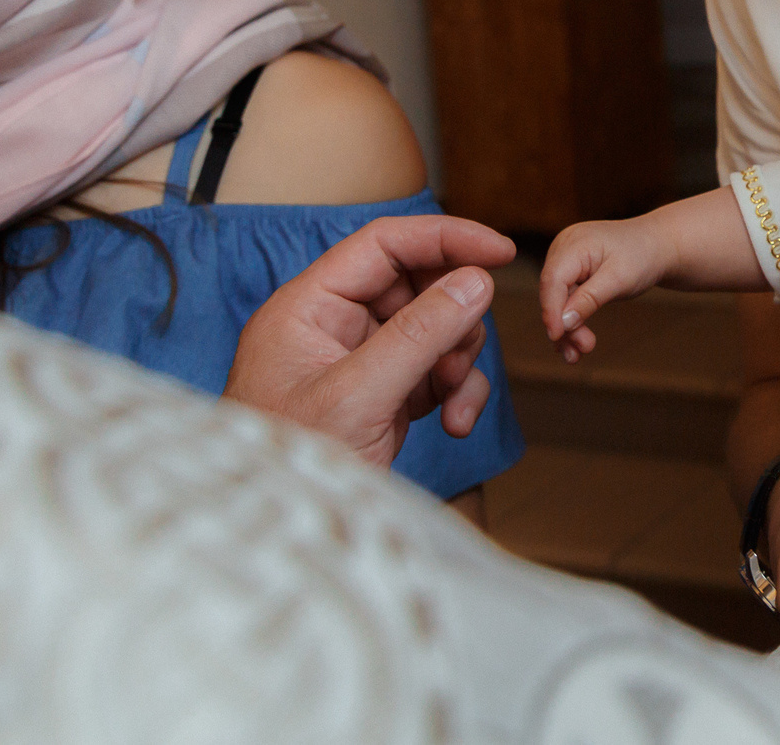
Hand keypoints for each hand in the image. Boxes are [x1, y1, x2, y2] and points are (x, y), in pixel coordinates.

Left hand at [223, 213, 516, 469]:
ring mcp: (357, 363)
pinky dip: (455, 392)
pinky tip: (455, 423)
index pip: (383, 245)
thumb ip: (420, 333)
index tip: (500, 251)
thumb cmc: (291, 466)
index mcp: (307, 308)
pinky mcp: (380, 396)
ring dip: (458, 361)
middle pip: (416, 287)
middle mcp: (332, 327)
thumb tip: (475, 281)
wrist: (279, 539)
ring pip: (433, 330)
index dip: (445, 239)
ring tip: (454, 400)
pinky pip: (434, 371)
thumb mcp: (359, 396)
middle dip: (453, 319)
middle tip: (464, 353)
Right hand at [539, 216, 674, 362]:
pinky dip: (572, 320)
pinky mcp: (571, 273)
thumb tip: (563, 323)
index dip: (551, 310)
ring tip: (576, 355)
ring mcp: (566, 261)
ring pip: (558, 301)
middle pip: (553, 294)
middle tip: (580, 351)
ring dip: (567, 329)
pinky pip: (565, 300)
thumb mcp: (619, 279)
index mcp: (573, 243)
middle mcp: (564, 250)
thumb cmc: (642, 256)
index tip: (556, 336)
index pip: (552, 280)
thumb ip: (589, 299)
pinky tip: (575, 343)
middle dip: (564, 325)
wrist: (658, 246)